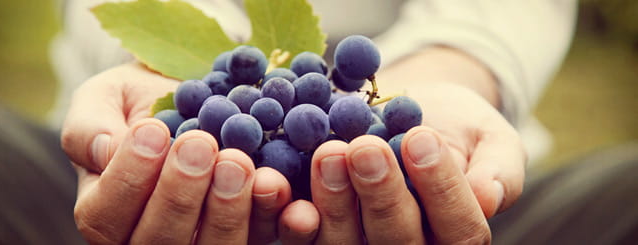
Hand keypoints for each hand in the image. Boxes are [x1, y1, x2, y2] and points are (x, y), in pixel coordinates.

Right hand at [62, 63, 293, 243]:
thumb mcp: (105, 99)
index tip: (152, 130)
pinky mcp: (250, 229)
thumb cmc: (141, 101)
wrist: (195, 97)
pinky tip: (274, 183)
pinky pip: (263, 234)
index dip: (128, 178)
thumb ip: (88, 126)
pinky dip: (272, 213)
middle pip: (159, 242)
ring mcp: (204, 238)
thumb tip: (102, 149)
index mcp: (107, 212)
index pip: (106, 216)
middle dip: (179, 195)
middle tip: (199, 144)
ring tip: (236, 161)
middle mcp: (152, 237)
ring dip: (226, 210)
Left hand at [283, 47, 525, 242]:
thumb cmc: (461, 130)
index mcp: (457, 236)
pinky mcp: (320, 231)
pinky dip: (289, 213)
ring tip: (328, 152)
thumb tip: (489, 197)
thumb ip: (500, 170)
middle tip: (365, 146)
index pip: (459, 230)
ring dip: (332, 201)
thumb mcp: (493, 140)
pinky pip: (302, 234)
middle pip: (397, 241)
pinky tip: (278, 183)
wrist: (413, 113)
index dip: (441, 189)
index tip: (423, 138)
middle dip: (380, 194)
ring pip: (345, 243)